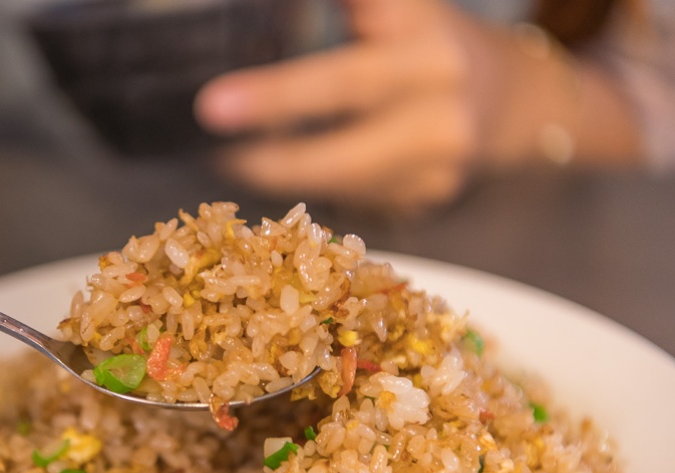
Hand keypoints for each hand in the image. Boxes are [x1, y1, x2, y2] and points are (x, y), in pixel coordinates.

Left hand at [194, 0, 639, 214]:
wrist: (514, 100)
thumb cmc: (429, 45)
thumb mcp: (397, 14)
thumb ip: (349, 16)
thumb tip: (260, 16)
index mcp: (424, 46)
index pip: (342, 75)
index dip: (278, 95)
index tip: (214, 108)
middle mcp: (440, 105)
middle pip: (342, 146)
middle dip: (271, 157)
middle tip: (217, 154)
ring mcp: (440, 162)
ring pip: (344, 182)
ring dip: (283, 175)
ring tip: (236, 161)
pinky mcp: (432, 197)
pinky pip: (360, 198)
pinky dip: (321, 187)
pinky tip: (294, 172)